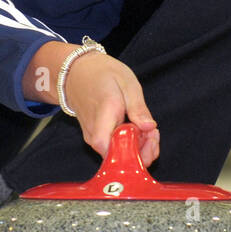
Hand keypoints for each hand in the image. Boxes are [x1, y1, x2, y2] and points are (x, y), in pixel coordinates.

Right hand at [62, 52, 159, 166]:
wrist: (77, 71)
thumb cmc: (101, 74)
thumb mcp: (126, 83)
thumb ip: (138, 108)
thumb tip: (149, 127)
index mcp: (103, 124)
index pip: (120, 156)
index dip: (141, 150)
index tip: (152, 133)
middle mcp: (96, 138)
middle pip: (122, 160)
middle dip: (144, 150)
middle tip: (154, 130)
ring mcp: (95, 140)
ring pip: (120, 155)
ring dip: (139, 145)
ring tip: (146, 124)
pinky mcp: (98, 139)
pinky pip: (116, 148)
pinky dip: (130, 141)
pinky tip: (137, 126)